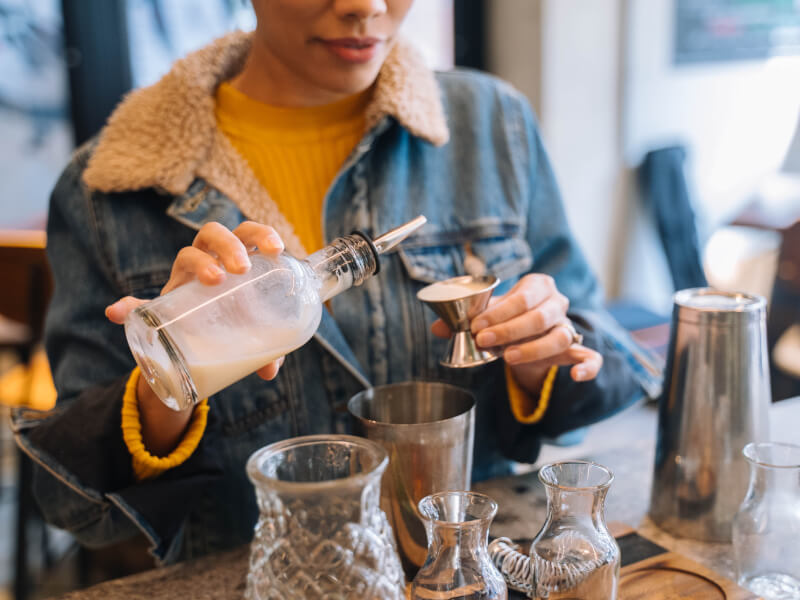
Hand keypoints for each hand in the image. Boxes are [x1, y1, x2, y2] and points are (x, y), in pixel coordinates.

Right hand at [104, 221, 284, 455]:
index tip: (276, 249)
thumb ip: (265, 353)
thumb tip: (269, 372)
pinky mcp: (160, 306)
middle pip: (213, 234)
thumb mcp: (252, 340)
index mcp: (234, 263)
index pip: (245, 234)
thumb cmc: (234, 330)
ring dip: (199, 261)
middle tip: (242, 268)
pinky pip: (138, 304)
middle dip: (229, 244)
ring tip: (214, 279)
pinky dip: (126, 307)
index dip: (260, 234)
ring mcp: (183, 281)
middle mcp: (207, 264)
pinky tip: (117, 312)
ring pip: (186, 255)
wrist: (200, 351)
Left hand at [431, 274, 602, 394]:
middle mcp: (557, 303)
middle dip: (509, 330)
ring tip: (507, 358)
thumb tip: (436, 328)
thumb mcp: (487, 315)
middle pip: (540, 316)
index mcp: (538, 285)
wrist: (527, 336)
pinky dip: (587, 366)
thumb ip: (463, 320)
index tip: (476, 327)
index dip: (500, 313)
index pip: (523, 296)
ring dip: (533, 348)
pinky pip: (591, 357)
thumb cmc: (507, 319)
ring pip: (560, 336)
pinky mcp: (577, 349)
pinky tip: (575, 376)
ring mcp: (569, 326)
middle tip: (483, 342)